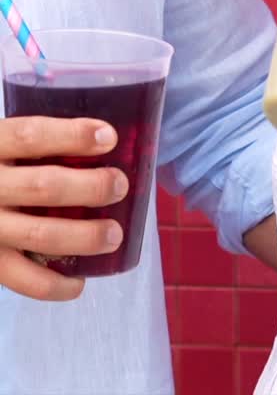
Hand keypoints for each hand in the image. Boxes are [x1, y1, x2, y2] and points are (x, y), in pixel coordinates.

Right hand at [0, 117, 127, 300]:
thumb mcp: (4, 145)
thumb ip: (36, 143)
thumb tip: (101, 140)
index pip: (31, 135)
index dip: (72, 136)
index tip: (109, 137)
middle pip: (44, 186)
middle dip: (90, 187)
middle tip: (119, 186)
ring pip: (39, 234)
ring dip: (83, 236)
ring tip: (114, 234)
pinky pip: (23, 280)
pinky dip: (55, 284)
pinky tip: (79, 280)